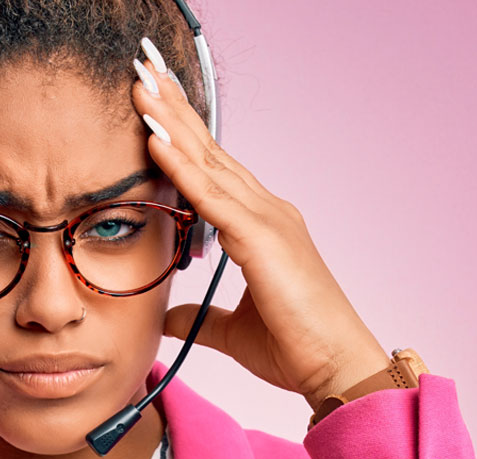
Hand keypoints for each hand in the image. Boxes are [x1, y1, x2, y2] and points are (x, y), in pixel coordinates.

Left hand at [131, 38, 388, 409]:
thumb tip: (168, 314)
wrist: (335, 369)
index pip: (211, 170)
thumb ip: (199, 314)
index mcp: (259, 225)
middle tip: (142, 70)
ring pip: (210, 162)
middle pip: (210, 151)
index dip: (181, 135)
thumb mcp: (232, 328)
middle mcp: (266, 211)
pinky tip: (157, 140)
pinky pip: (214, 196)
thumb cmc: (294, 346)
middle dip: (174, 109)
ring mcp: (268, 219)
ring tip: (140, 85)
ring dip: (172, 123)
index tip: (151, 105)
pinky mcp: (264, 239)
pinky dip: (183, 167)